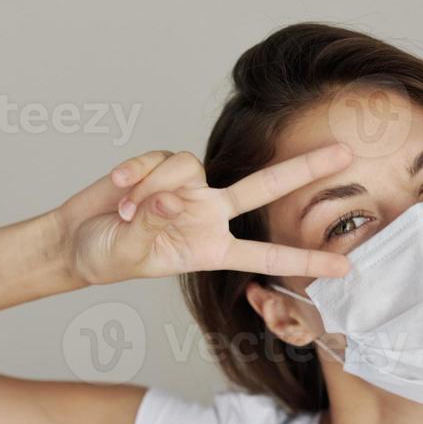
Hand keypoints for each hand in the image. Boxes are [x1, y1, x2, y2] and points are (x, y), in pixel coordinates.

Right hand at [54, 145, 352, 284]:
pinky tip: (119, 187)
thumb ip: (154, 226)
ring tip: (127, 213)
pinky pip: (159, 158)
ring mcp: (187, 188)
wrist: (75, 239)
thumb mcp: (133, 254)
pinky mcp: (163, 165)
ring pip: (189, 170)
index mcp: (211, 249)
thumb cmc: (108, 256)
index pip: (266, 253)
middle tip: (347, 153)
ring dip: (152, 190)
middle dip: (304, 169)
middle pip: (264, 186)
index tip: (345, 269)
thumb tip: (171, 198)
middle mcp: (208, 215)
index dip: (304, 260)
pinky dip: (137, 173)